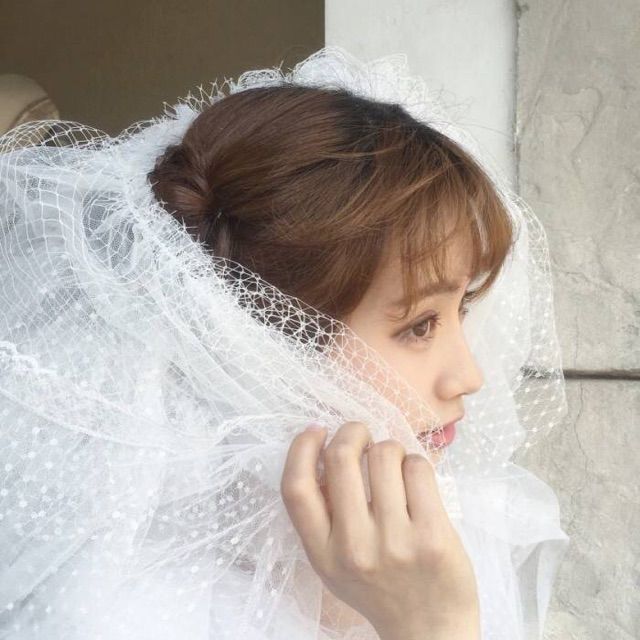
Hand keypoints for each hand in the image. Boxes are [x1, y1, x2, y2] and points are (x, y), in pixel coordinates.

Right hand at [280, 421, 480, 639]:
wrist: (429, 631)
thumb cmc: (380, 587)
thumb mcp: (335, 563)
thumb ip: (324, 516)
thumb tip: (327, 448)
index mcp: (322, 554)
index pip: (296, 489)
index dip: (301, 449)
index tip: (316, 430)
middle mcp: (354, 548)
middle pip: (341, 459)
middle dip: (353, 432)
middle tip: (362, 435)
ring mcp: (395, 542)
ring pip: (384, 455)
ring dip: (389, 448)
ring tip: (395, 465)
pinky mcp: (433, 536)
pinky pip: (418, 468)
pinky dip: (415, 462)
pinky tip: (416, 481)